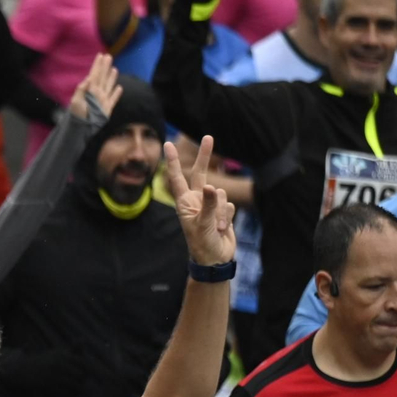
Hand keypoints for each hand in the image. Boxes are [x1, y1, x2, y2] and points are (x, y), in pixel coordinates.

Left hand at [69, 54, 121, 125]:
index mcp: (90, 90)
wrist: (82, 128)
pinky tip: (119, 88)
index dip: (97, 65)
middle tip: (108, 56)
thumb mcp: (76, 101)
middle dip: (105, 67)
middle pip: (102, 77)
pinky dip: (117, 93)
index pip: (94, 74)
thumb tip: (88, 78)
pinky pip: (114, 99)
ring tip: (114, 69)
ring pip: (108, 86)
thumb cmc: (77, 115)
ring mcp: (103, 100)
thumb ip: (81, 89)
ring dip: (111, 77)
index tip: (100, 55)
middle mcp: (97, 93)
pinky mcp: (107, 108)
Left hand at [165, 135, 235, 265]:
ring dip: (221, 211)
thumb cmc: (203, 245)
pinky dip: (227, 216)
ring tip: (216, 227)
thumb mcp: (203, 225)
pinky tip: (222, 229)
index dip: (173, 161)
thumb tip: (211, 187)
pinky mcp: (222, 211)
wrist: (215, 260)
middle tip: (208, 137)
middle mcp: (196, 201)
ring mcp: (209, 205)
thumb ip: (208, 206)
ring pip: (220, 193)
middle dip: (205, 157)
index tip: (167, 144)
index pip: (177, 178)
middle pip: (201, 174)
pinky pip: (228, 204)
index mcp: (185, 203)